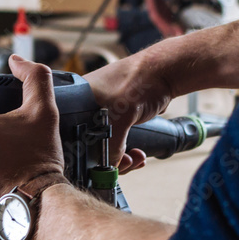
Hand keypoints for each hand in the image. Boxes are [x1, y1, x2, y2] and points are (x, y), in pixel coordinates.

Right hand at [82, 43, 175, 172]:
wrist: (165, 72)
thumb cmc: (140, 80)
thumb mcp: (122, 115)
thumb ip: (112, 144)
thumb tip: (109, 167)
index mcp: (78, 101)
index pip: (72, 136)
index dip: (86, 154)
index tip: (103, 165)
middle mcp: (87, 108)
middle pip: (90, 145)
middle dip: (109, 159)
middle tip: (124, 164)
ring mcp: (104, 114)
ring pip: (106, 146)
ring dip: (122, 157)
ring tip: (135, 159)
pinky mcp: (118, 119)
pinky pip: (118, 141)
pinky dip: (128, 150)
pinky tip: (138, 155)